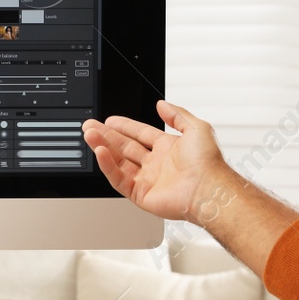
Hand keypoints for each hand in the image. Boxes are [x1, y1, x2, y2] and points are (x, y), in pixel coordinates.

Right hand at [83, 99, 232, 224]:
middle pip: (125, 147)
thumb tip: (162, 104)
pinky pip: (119, 179)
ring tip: (90, 136)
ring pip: (118, 162)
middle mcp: (157, 165)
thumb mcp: (197, 128)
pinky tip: (101, 152)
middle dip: (106, 136)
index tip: (110, 120)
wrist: (208, 189)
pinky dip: (108, 166)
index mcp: (169, 149)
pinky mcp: (141, 195)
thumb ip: (177, 114)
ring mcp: (148, 180)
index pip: (140, 135)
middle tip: (91, 126)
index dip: (125, 126)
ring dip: (103, 148)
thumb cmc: (208, 163)